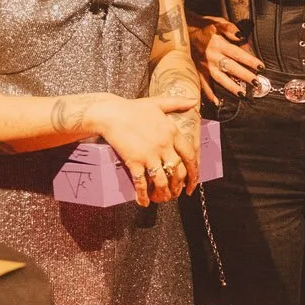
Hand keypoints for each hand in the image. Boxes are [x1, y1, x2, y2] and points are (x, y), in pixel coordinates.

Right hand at [92, 91, 199, 205]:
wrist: (111, 114)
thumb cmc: (133, 108)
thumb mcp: (158, 103)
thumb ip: (177, 103)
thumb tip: (193, 102)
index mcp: (172, 132)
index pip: (190, 156)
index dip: (194, 172)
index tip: (193, 182)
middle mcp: (164, 145)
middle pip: (179, 172)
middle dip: (180, 186)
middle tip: (178, 193)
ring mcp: (150, 155)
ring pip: (163, 181)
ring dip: (164, 194)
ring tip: (162, 198)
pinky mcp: (135, 162)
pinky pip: (142, 183)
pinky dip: (144, 196)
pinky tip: (144, 202)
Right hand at [191, 14, 262, 96]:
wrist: (182, 31)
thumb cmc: (203, 27)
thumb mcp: (217, 22)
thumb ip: (229, 28)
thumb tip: (241, 36)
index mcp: (218, 44)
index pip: (238, 53)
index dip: (250, 60)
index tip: (260, 67)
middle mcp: (212, 56)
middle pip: (231, 68)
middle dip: (245, 76)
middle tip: (256, 83)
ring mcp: (204, 66)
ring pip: (219, 78)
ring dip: (231, 87)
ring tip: (242, 94)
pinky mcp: (197, 71)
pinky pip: (203, 84)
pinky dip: (209, 94)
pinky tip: (217, 102)